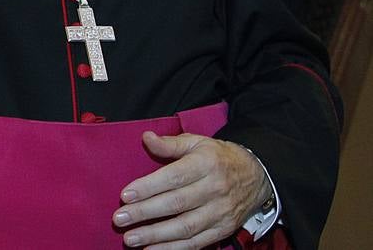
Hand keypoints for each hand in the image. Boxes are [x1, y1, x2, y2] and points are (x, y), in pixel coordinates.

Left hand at [111, 132, 270, 248]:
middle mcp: (214, 190)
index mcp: (206, 164)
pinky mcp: (223, 230)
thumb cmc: (218, 157)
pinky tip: (152, 249)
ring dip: (156, 235)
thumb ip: (170, 143)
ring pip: (185, 227)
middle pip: (176, 204)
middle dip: (145, 213)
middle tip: (119, 219)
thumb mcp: (197, 142)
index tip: (125, 195)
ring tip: (131, 238)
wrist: (256, 176)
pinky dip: (174, 248)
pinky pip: (197, 242)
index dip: (148, 187)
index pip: (173, 178)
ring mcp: (220, 213)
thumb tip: (146, 137)